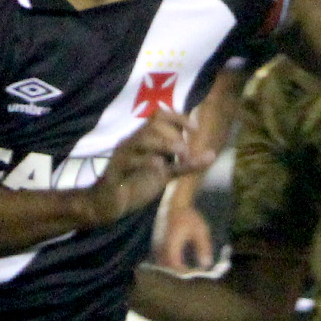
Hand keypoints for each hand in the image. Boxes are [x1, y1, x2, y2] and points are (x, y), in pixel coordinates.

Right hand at [82, 108, 216, 227]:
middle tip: (185, 154)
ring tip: (180, 157)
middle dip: (174, 136)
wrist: (109, 204)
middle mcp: (132, 142)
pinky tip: (160, 167)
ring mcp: (122, 155)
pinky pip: (130, 162)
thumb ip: (186, 164)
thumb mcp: (166, 174)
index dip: (179, 117)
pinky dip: (147, 161)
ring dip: (165, 145)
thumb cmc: (136, 184)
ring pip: (142, 139)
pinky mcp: (115, 171)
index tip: (195, 129)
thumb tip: (212, 154)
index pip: (159, 115)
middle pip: (153, 125)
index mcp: (143, 138)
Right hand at [156, 196, 216, 270]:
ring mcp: (156, 244)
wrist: (174, 203)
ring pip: (162, 264)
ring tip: (187, 268)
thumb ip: (204, 248)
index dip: (185, 272)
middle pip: (167, 268)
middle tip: (192, 273)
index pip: (175, 266)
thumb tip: (206, 265)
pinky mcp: (155, 243)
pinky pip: (160, 258)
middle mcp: (161, 245)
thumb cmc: (189, 216)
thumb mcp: (201, 231)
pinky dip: (169, 262)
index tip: (195, 272)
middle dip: (179, 272)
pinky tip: (180, 261)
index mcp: (172, 243)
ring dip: (173, 268)